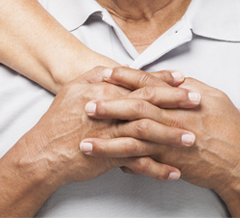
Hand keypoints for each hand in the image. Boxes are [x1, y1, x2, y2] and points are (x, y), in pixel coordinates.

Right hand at [18, 66, 197, 187]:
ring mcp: (109, 132)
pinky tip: (175, 171)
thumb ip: (98, 77)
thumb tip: (117, 69)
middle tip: (197, 100)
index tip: (183, 78)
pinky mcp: (109, 156)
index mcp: (102, 89)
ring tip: (192, 139)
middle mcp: (108, 108)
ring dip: (172, 135)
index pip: (139, 81)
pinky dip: (158, 168)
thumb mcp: (75, 88)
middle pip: (148, 101)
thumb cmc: (59, 120)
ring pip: (147, 131)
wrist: (43, 153)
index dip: (162, 79)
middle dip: (176, 100)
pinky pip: (138, 162)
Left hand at [80, 67, 239, 195]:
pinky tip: (106, 161)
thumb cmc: (231, 127)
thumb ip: (190, 86)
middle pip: (136, 107)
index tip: (105, 72)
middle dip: (109, 104)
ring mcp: (172, 141)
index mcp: (183, 98)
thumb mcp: (215, 97)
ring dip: (107, 139)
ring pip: (134, 138)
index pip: (149, 83)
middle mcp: (175, 117)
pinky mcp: (171, 162)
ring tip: (85, 141)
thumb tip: (172, 77)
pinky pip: (143, 161)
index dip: (126, 77)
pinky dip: (123, 160)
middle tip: (86, 103)